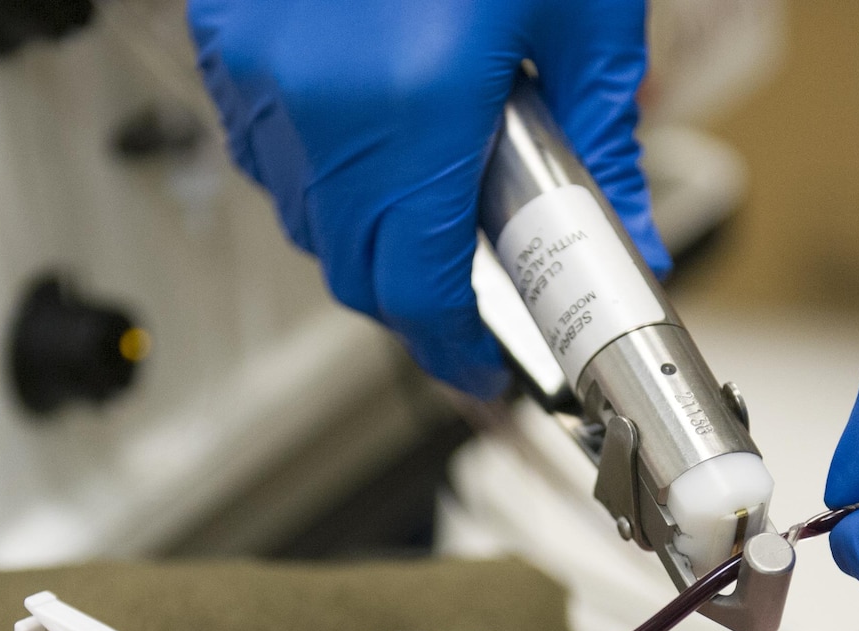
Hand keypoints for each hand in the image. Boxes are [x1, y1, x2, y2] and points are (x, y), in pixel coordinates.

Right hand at [188, 0, 666, 396]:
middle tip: (480, 290)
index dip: (454, 349)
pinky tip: (376, 135)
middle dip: (417, 299)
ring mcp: (258, 69)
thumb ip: (604, 146)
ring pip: (303, 218)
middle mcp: (317, 101)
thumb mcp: (585, 12)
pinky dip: (319, 171)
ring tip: (436, 190)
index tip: (486, 367)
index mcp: (411, 105)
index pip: (415, 291)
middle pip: (352, 271)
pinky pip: (266, 151)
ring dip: (368, 235)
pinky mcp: (231, 38)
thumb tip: (628, 246)